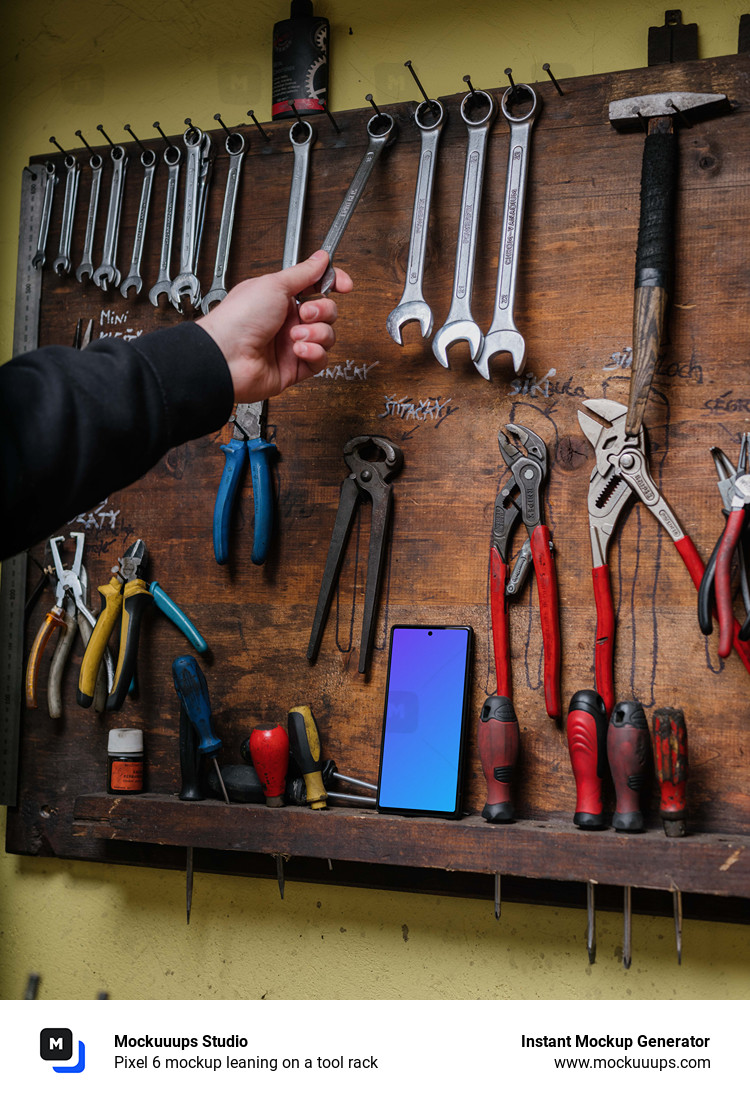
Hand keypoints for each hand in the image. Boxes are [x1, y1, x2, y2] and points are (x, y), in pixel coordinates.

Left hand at [196, 250, 352, 402]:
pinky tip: (299, 349)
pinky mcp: (296, 368)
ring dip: (316, 334)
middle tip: (305, 313)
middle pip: (327, 312)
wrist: (226, 356)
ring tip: (295, 335)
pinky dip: (314, 353)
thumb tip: (321, 258)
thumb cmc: (239, 318)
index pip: (316, 286)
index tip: (344, 285)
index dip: (334, 284)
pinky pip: (320, 359)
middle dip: (322, 311)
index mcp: (281, 297)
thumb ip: (304, 273)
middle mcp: (287, 320)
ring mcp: (292, 344)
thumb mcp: (274, 284)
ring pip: (327, 336)